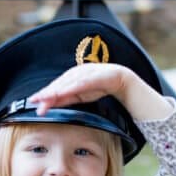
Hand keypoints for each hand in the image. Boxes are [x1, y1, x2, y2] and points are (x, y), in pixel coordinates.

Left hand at [29, 62, 170, 121]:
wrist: (142, 94)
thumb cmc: (114, 97)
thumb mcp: (89, 99)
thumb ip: (72, 99)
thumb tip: (51, 105)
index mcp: (83, 76)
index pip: (62, 84)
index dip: (48, 92)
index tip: (33, 101)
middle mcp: (90, 70)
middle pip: (66, 80)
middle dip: (50, 91)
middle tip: (36, 101)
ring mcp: (102, 71)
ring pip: (77, 79)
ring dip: (61, 88)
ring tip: (48, 97)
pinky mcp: (113, 74)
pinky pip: (93, 79)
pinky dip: (79, 85)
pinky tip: (68, 91)